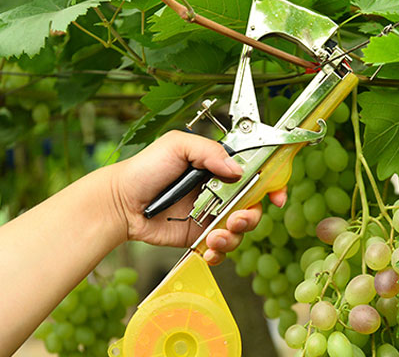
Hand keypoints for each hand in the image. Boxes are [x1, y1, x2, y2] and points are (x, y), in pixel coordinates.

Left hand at [109, 131, 286, 263]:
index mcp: (219, 166)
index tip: (277, 195)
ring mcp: (211, 215)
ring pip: (240, 230)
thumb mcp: (177, 146)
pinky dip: (220, 252)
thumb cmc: (146, 168)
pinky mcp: (199, 237)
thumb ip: (209, 152)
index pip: (255, 172)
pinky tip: (209, 249)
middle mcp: (220, 190)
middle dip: (251, 215)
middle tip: (237, 219)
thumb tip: (238, 170)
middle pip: (253, 205)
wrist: (120, 202)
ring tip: (214, 236)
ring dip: (234, 236)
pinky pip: (221, 249)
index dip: (272, 183)